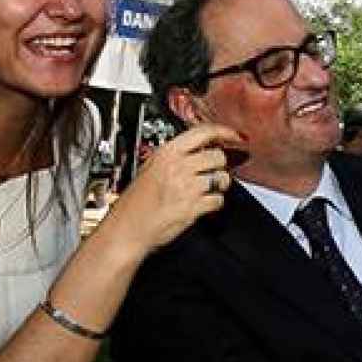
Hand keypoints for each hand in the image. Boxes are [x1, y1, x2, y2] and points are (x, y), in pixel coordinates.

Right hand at [101, 123, 242, 254]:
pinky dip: (215, 203)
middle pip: (218, 156)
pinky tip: (203, 204)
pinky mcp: (193, 207)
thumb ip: (174, 156)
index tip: (235, 136)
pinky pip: (218, 200)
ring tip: (208, 189)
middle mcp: (178, 167)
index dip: (224, 132)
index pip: (203, 132)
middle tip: (213, 171)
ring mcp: (187, 187)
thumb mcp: (150, 168)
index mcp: (167, 153)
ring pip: (222, 177)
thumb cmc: (134, 203)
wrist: (126, 229)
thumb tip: (201, 148)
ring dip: (219, 184)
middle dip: (219, 165)